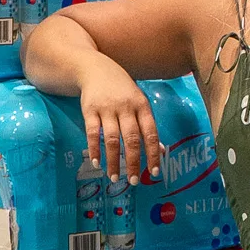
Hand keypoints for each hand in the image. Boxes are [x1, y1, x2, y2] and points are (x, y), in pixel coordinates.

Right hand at [79, 54, 162, 182]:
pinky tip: (97, 163)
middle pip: (131, 139)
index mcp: (142, 106)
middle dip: (133, 162)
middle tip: (134, 181)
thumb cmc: (122, 90)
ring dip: (113, 160)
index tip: (154, 172)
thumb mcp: (139, 103)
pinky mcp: (89, 110)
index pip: (150, 133)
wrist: (95, 68)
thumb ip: (148, 126)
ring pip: (111, 139)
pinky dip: (94, 149)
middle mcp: (126, 107)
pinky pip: (92, 133)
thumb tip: (160, 151)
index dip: (153, 154)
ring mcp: (107, 108)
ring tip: (114, 177)